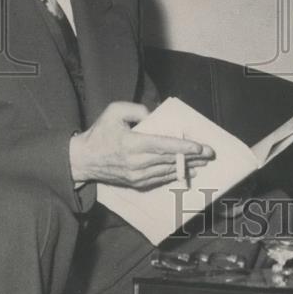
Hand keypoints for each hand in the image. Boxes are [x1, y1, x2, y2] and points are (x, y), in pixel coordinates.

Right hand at [69, 101, 213, 189]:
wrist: (83, 160)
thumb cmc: (100, 133)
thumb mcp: (114, 111)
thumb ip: (137, 110)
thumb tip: (154, 115)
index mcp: (132, 143)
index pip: (164, 146)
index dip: (184, 147)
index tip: (200, 147)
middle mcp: (136, 162)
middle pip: (170, 160)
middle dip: (192, 157)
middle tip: (210, 153)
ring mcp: (136, 175)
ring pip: (167, 171)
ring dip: (186, 167)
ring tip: (202, 162)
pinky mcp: (135, 183)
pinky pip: (159, 179)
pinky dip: (173, 174)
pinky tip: (184, 171)